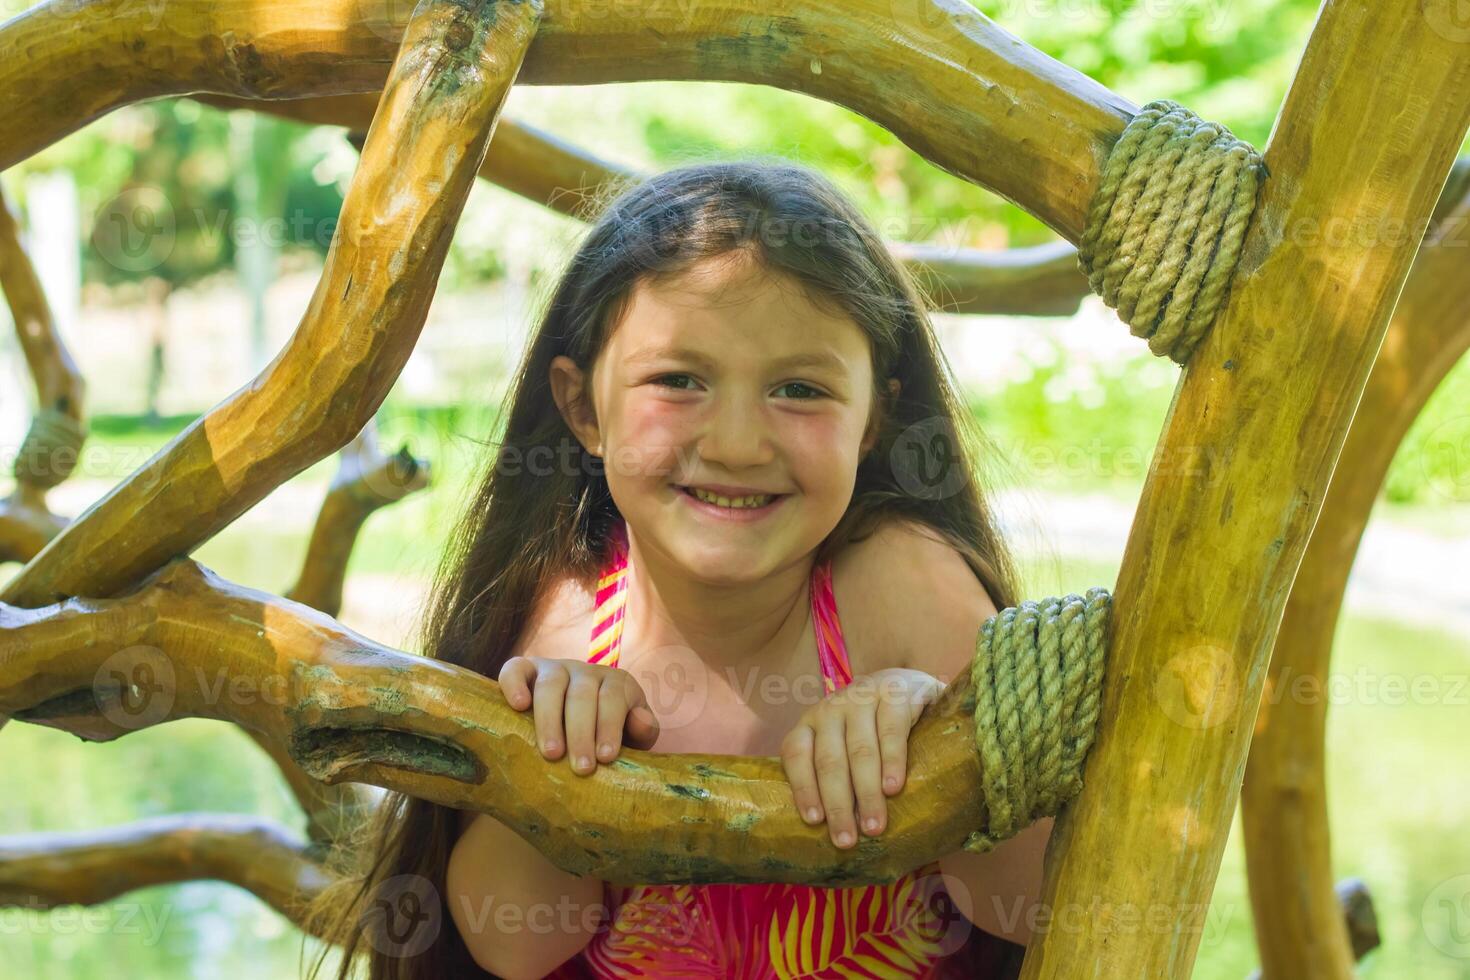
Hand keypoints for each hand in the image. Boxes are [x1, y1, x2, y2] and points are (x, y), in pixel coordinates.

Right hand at [499, 656, 660, 774]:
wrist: (577, 723)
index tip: (605, 758)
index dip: (609, 726)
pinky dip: (514, 683)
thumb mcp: (632, 735)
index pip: (614, 699)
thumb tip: (638, 721)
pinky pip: (516, 669)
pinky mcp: (525, 670)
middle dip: (582, 732)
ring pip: (551, 686)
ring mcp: (554, 668)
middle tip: (581, 768)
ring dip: (550, 720)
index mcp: (616, 683)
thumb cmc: (606, 735)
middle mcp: (585, 672)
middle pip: (582, 695)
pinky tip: (518, 706)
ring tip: (551, 753)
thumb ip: (643, 729)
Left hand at [780, 668, 943, 848]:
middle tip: (846, 840)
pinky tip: (893, 788)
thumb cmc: (872, 729)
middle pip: (829, 760)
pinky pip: (891, 732)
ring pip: (860, 751)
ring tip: (874, 826)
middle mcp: (831, 708)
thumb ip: (834, 774)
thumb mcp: (844, 744)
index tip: (814, 821)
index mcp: (811, 722)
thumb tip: (828, 830)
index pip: (796, 753)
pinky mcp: (895, 694)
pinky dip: (892, 762)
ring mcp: (862, 697)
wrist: (910, 686)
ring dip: (866, 792)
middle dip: (837, 804)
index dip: (803, 787)